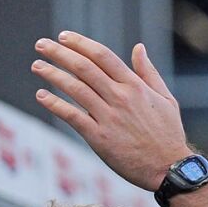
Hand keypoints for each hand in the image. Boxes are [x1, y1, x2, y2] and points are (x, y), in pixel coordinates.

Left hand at [32, 32, 190, 189]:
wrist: (170, 169)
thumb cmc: (169, 135)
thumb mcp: (166, 99)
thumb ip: (149, 73)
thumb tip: (138, 48)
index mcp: (135, 87)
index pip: (102, 56)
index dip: (80, 44)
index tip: (64, 37)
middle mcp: (121, 98)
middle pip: (84, 67)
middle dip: (60, 53)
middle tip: (42, 45)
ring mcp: (109, 118)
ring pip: (75, 89)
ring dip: (52, 75)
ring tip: (37, 66)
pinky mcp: (100, 139)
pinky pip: (73, 116)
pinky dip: (55, 104)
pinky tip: (42, 96)